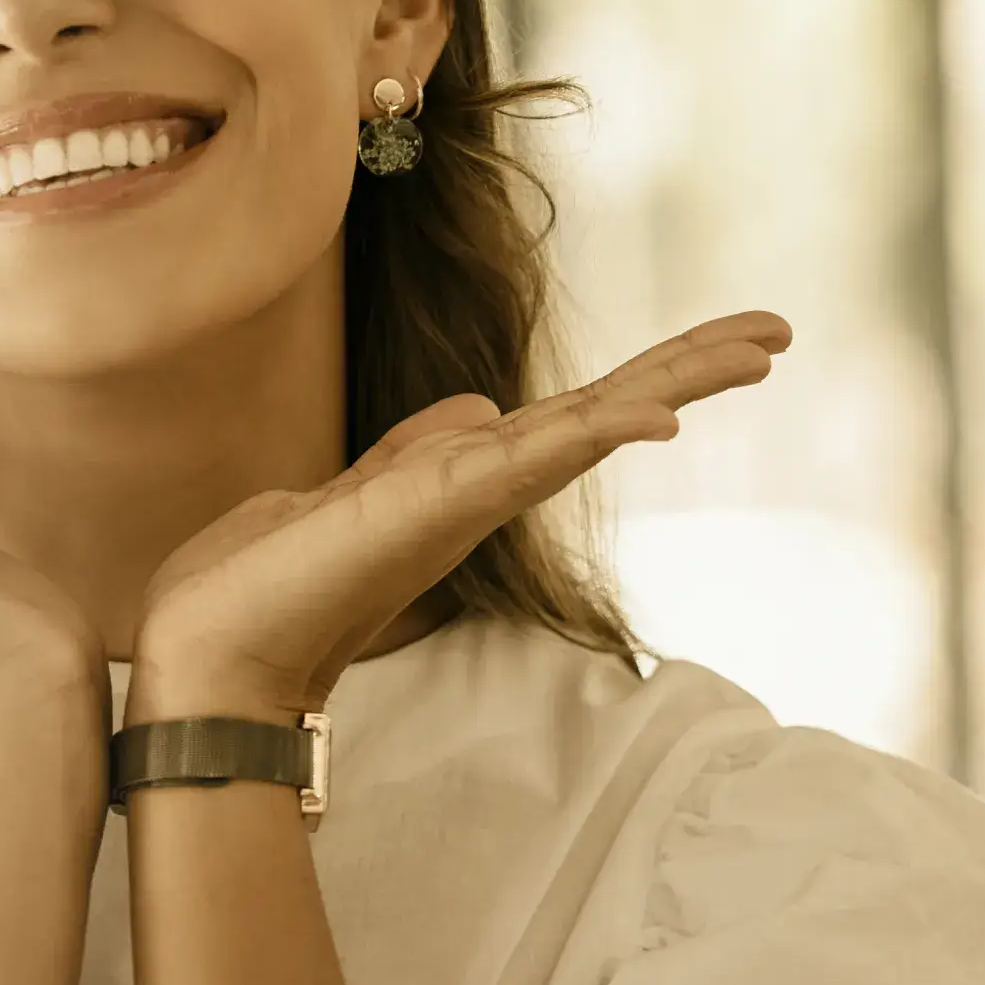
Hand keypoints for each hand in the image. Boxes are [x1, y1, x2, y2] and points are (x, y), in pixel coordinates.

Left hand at [130, 312, 791, 717]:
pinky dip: (591, 436)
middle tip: (776, 332)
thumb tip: (478, 407)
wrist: (207, 652)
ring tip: (755, 348)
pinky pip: (527, 462)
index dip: (646, 378)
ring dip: (670, 385)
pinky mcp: (431, 510)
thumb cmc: (264, 585)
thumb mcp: (350, 492)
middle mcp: (478, 493)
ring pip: (587, 428)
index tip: (723, 343)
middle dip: (687, 371)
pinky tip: (653, 418)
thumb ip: (416, 452)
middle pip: (604, 416)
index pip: (573, 414)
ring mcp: (462, 502)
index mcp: (462, 481)